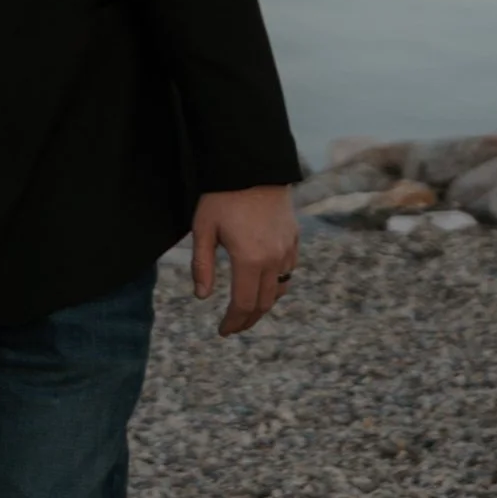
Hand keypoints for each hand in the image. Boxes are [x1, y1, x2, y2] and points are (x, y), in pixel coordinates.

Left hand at [192, 183, 300, 337]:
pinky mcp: (294, 238)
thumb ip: (202, 265)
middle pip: (264, 303)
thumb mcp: (203, 229)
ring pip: (280, 289)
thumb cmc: (222, 196)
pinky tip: (263, 285)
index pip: (243, 304)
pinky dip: (277, 285)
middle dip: (248, 319)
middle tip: (233, 327)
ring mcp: (287, 249)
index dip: (233, 322)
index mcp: (249, 260)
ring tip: (247, 310)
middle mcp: (273, 259)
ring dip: (264, 305)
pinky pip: (288, 271)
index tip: (223, 331)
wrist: (253, 166)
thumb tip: (202, 297)